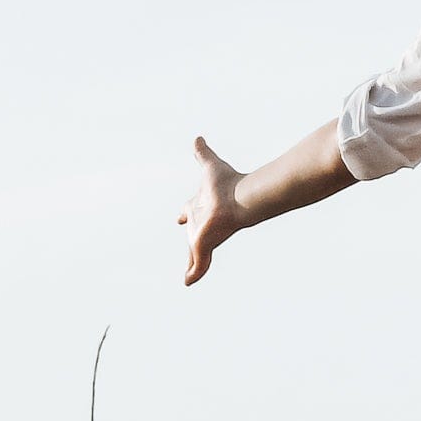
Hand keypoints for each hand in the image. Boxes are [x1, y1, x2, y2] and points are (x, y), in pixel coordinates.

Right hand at [178, 137, 244, 284]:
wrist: (240, 199)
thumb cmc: (227, 184)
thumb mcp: (209, 165)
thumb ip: (202, 153)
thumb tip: (197, 137)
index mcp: (200, 206)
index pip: (191, 210)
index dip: (186, 212)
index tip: (180, 215)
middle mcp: (201, 223)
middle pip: (193, 235)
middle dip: (191, 241)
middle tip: (189, 250)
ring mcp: (203, 237)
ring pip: (196, 254)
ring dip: (193, 264)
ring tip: (189, 278)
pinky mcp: (203, 248)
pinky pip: (197, 266)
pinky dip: (193, 274)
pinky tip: (188, 283)